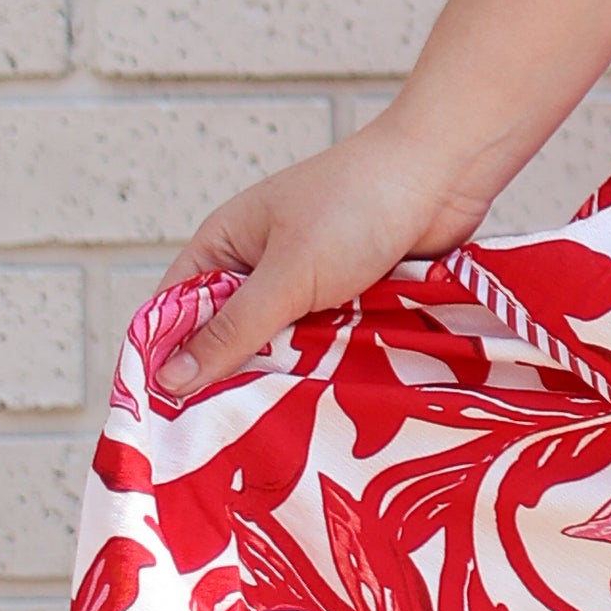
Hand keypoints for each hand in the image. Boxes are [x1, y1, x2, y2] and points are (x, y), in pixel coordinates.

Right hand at [132, 107, 499, 407]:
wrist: (445, 171)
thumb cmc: (358, 204)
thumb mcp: (287, 274)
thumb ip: (233, 329)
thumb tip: (168, 380)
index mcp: (225, 245)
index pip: (173, 313)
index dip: (165, 363)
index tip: (166, 423)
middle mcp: (259, 266)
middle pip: (228, 339)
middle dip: (232, 379)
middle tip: (227, 439)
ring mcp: (306, 283)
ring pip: (280, 348)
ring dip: (286, 376)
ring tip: (279, 426)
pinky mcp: (349, 299)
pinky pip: (325, 345)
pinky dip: (327, 366)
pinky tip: (328, 401)